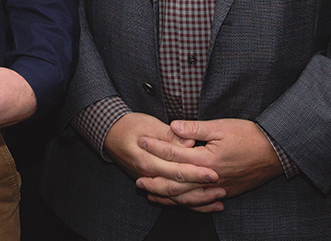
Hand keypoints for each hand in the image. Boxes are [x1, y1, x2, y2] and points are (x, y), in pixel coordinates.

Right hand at [103, 113, 222, 211]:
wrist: (110, 133)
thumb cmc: (129, 125)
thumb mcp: (149, 125)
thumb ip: (170, 136)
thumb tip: (189, 142)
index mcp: (146, 160)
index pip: (175, 170)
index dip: (195, 172)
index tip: (213, 172)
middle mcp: (147, 175)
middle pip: (177, 188)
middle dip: (201, 189)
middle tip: (221, 187)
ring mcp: (148, 182)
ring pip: (175, 199)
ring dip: (198, 201)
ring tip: (219, 200)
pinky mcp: (152, 184)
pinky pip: (171, 200)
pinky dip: (188, 204)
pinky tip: (205, 205)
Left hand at [137, 118, 282, 211]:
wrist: (276, 152)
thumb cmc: (249, 136)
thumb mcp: (221, 127)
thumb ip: (195, 129)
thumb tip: (172, 127)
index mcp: (208, 160)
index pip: (174, 155)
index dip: (156, 147)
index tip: (141, 141)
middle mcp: (211, 178)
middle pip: (177, 183)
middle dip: (155, 180)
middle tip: (137, 177)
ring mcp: (219, 188)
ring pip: (188, 197)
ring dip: (167, 195)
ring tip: (151, 192)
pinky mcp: (226, 192)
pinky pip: (201, 202)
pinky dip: (187, 202)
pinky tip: (178, 201)